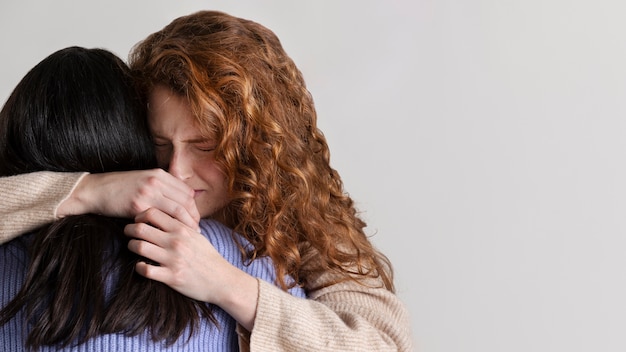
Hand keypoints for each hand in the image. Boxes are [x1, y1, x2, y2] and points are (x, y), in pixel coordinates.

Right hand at [58, 169, 199, 229]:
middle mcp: (156, 181)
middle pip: (186, 200)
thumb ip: (161, 187)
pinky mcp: (138, 205)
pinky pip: (161, 218)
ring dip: (186, 224)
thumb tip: (180, 200)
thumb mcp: (143, 180)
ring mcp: (148, 192)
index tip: (195, 219)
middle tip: (196, 230)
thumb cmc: (119, 188)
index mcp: (159, 174)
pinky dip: (169, 228)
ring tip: (188, 235)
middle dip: (194, 217)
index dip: (194, 207)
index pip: (186, 191)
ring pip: (178, 210)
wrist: (94, 190)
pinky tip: (171, 236)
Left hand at [124, 208, 258, 329]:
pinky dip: (139, 267)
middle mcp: (176, 242)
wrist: (221, 280)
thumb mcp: (197, 236)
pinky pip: (146, 270)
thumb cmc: (208, 257)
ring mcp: (173, 260)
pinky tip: (141, 266)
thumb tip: (166, 214)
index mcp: (182, 229)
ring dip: (132, 246)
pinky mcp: (171, 277)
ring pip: (140, 247)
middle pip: (141, 228)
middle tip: (128, 232)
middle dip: (129, 229)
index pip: (153, 213)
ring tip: (133, 247)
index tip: (138, 220)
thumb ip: (181, 225)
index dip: (140, 215)